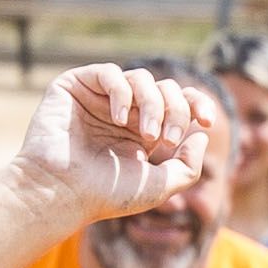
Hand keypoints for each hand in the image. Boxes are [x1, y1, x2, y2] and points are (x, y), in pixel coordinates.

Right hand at [7, 64, 220, 227]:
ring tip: (147, 135)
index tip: (207, 120)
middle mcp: (122, 111)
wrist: (61, 193)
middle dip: (175, 111)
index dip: (196, 104)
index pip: (177, 103)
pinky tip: (118, 118)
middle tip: (166, 139)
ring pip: (141, 79)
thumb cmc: (105, 194)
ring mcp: (99, 97)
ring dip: (152, 104)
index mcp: (141, 130)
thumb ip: (187, 165)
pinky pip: (110, 73)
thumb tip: (200, 134)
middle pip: (164, 89)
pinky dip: (122, 92)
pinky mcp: (76, 86)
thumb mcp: (158, 186)